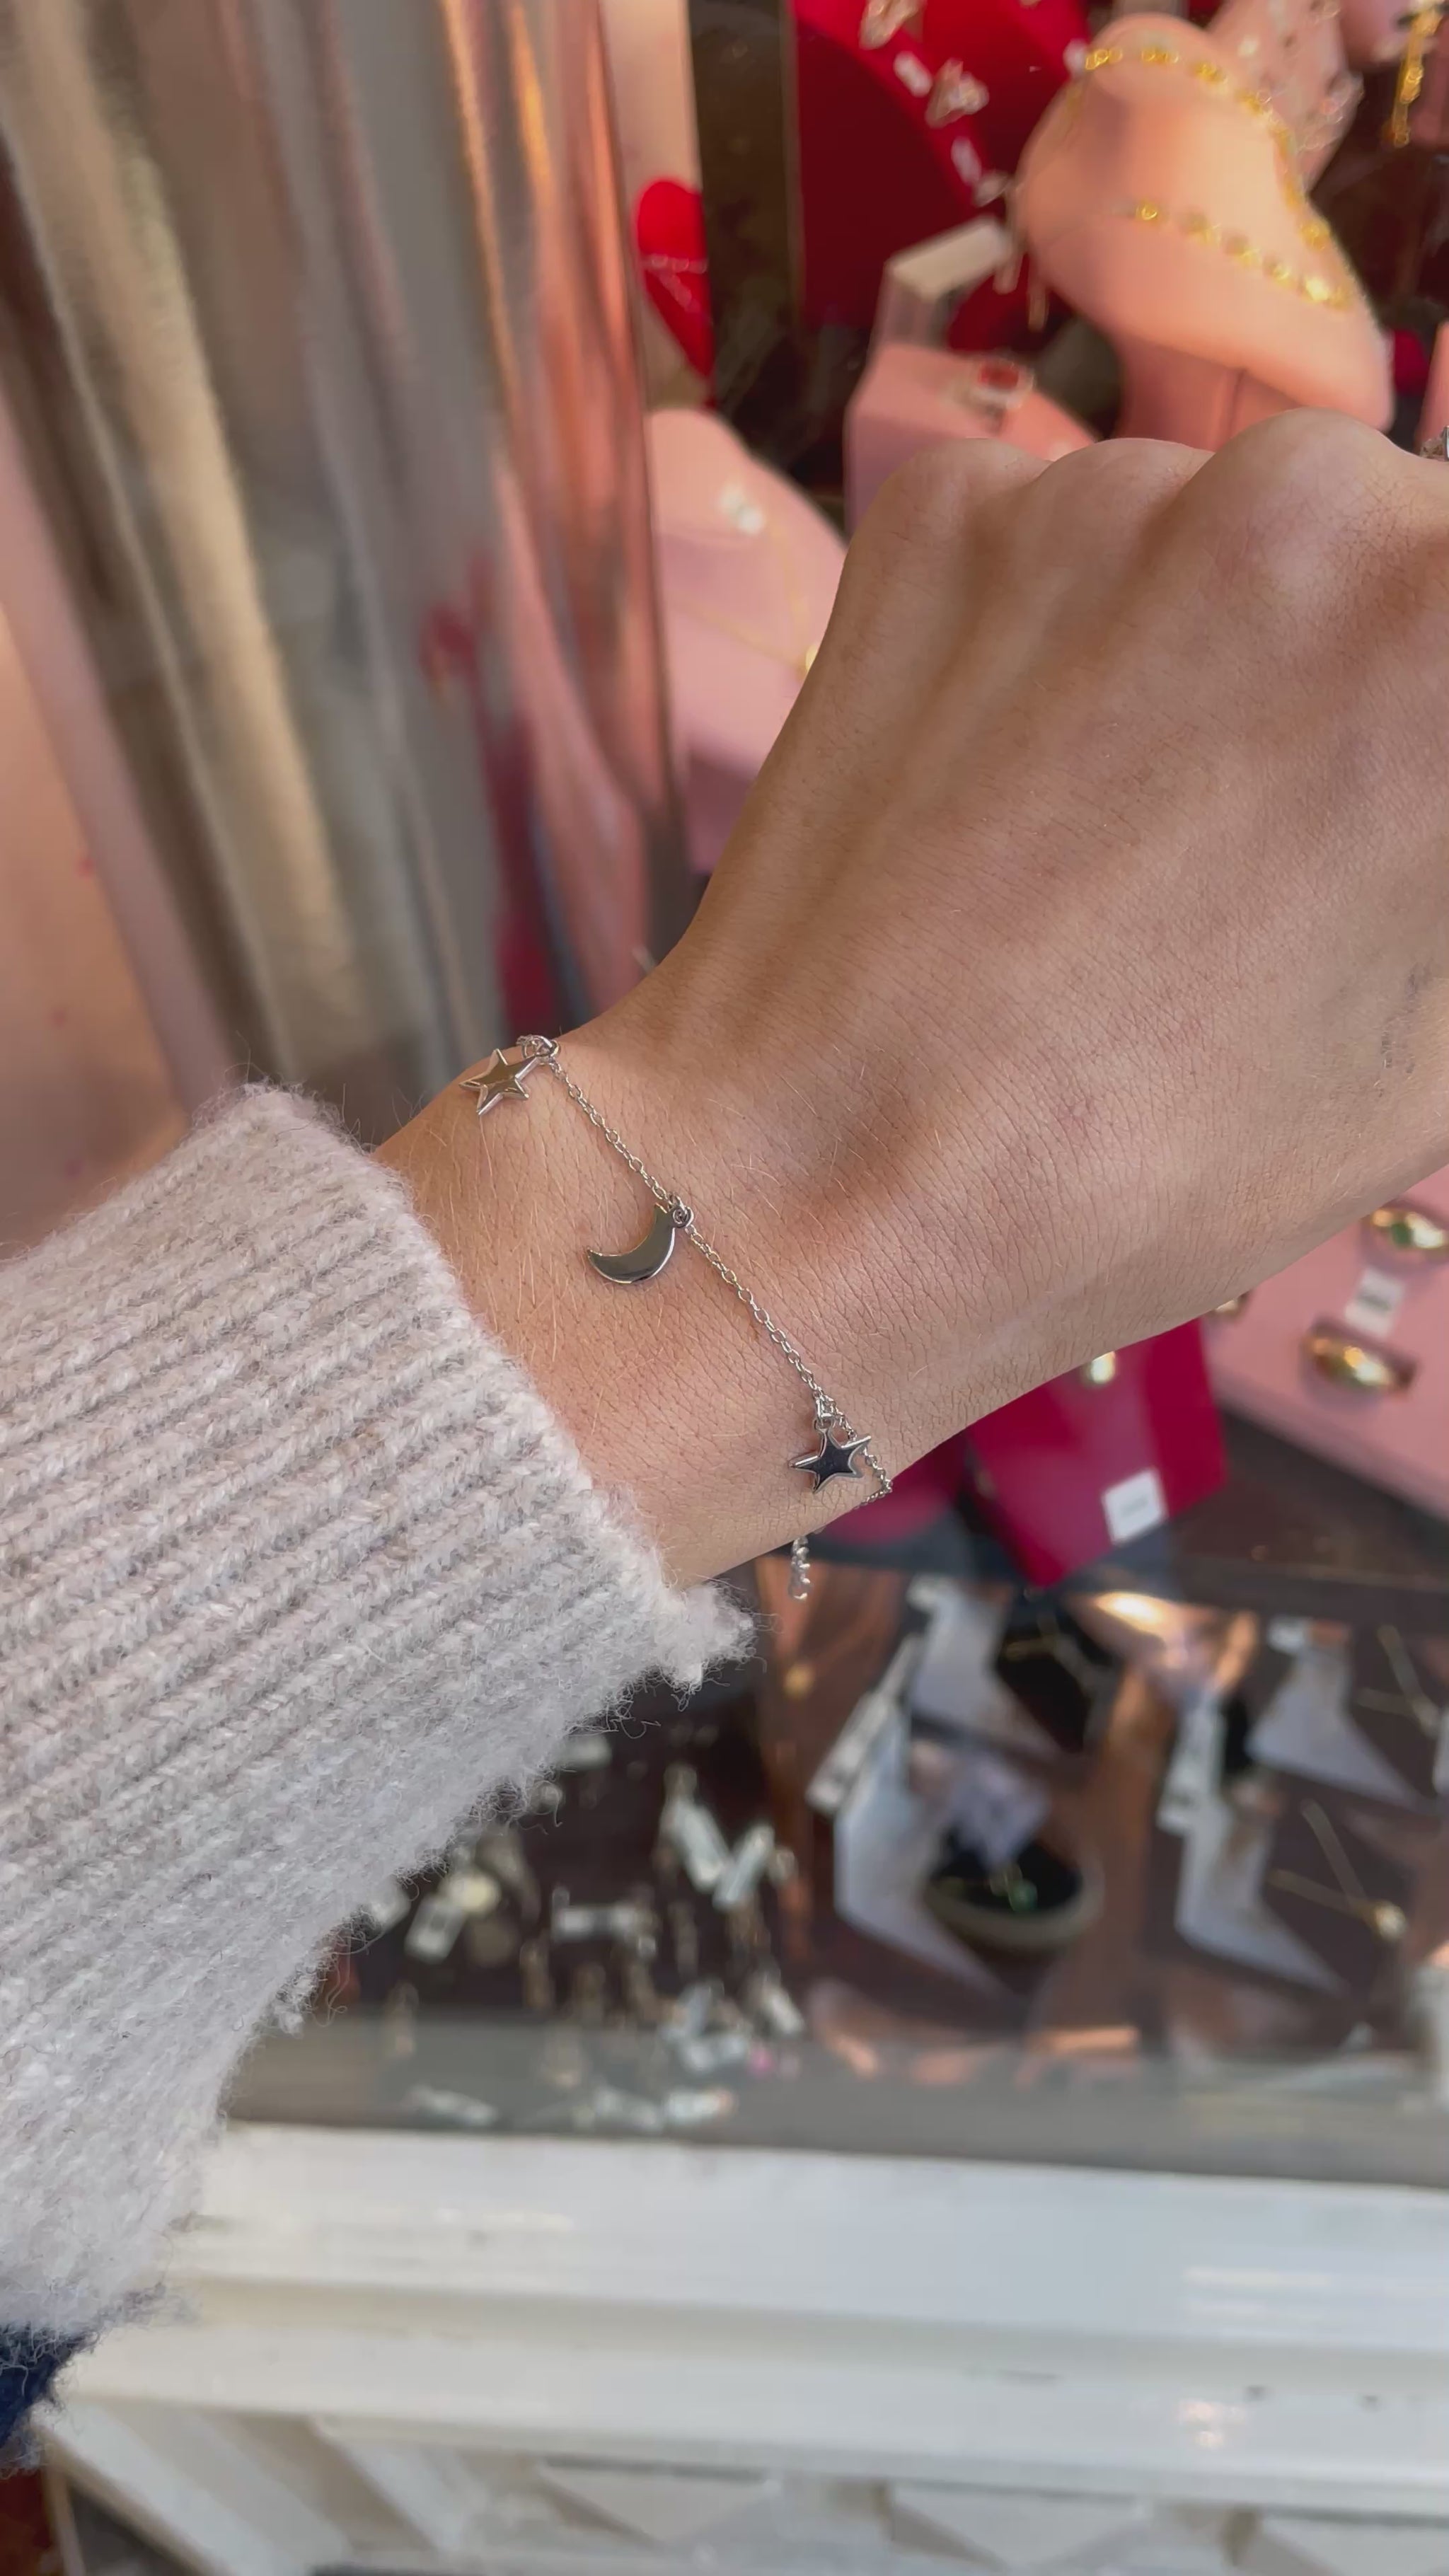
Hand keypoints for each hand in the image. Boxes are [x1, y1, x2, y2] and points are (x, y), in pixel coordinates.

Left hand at [385, 413, 1448, 1583]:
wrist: (816, 1188)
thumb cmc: (1154, 1164)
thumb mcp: (1438, 1047)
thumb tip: (1413, 785)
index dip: (1419, 761)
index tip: (1383, 822)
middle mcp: (1310, 497)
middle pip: (1383, 550)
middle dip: (1356, 674)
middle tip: (1271, 849)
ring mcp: (1104, 488)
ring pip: (1214, 539)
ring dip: (1203, 651)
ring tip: (1117, 848)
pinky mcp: (943, 514)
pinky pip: (1051, 547)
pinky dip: (1046, 645)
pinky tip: (1008, 803)